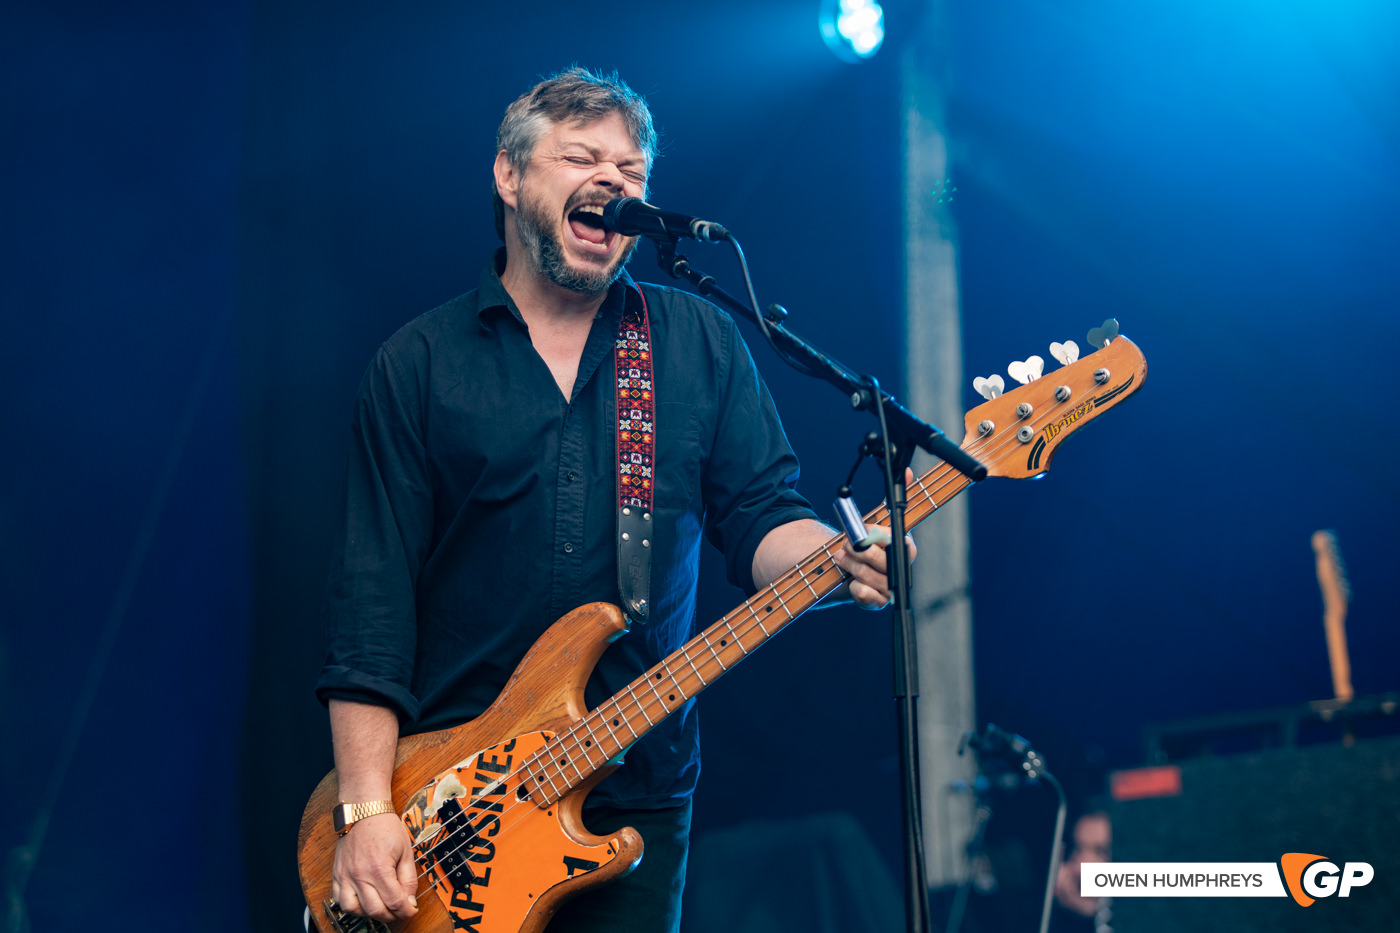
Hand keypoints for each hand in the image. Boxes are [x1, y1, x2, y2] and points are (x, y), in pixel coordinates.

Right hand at [331, 812, 418, 921]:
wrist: (364, 810)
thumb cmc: (384, 827)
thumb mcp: (405, 850)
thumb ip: (408, 878)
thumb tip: (410, 899)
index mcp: (379, 868)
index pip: (394, 902)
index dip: (406, 910)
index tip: (411, 909)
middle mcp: (360, 874)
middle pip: (375, 910)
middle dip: (391, 915)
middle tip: (398, 909)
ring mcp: (346, 875)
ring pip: (354, 909)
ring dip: (369, 913)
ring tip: (380, 905)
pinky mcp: (337, 874)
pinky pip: (338, 899)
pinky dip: (350, 905)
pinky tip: (362, 900)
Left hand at [833, 468, 917, 609]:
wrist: (848, 566)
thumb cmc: (864, 542)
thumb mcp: (875, 518)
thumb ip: (890, 497)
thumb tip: (905, 470)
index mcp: (905, 546)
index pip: (898, 542)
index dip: (877, 537)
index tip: (864, 532)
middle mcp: (901, 568)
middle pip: (882, 560)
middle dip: (859, 551)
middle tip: (846, 544)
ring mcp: (891, 587)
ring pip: (872, 578)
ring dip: (852, 566)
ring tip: (842, 558)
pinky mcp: (877, 602)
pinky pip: (867, 596)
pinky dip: (856, 588)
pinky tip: (851, 581)